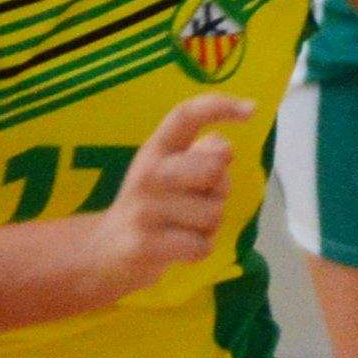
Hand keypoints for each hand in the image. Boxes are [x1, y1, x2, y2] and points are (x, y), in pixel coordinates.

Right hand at [91, 94, 247, 292]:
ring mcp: (145, 209)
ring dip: (209, 227)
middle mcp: (148, 173)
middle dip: (221, 190)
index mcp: (155, 150)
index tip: (251, 109)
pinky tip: (178, 248)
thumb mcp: (169, 173)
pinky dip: (200, 251)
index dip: (219, 107)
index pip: (185, 116)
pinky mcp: (145, 244)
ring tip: (184, 228)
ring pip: (213, 214)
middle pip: (213, 169)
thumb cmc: (151, 207)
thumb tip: (222, 145)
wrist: (105, 251)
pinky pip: (201, 246)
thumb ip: (199, 157)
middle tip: (201, 201)